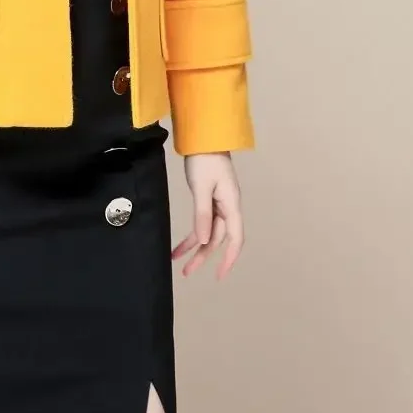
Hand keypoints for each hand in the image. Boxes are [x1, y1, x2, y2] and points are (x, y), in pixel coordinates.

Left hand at [171, 152, 243, 280]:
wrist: (203, 137)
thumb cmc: (205, 159)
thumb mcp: (202, 187)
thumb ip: (202, 214)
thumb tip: (203, 241)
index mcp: (231, 205)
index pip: (235, 239)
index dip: (229, 259)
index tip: (219, 275)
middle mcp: (228, 207)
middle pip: (218, 239)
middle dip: (203, 256)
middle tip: (187, 273)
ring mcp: (218, 204)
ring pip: (208, 232)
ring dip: (194, 247)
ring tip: (177, 262)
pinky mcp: (208, 199)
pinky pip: (201, 221)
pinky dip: (192, 232)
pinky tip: (179, 244)